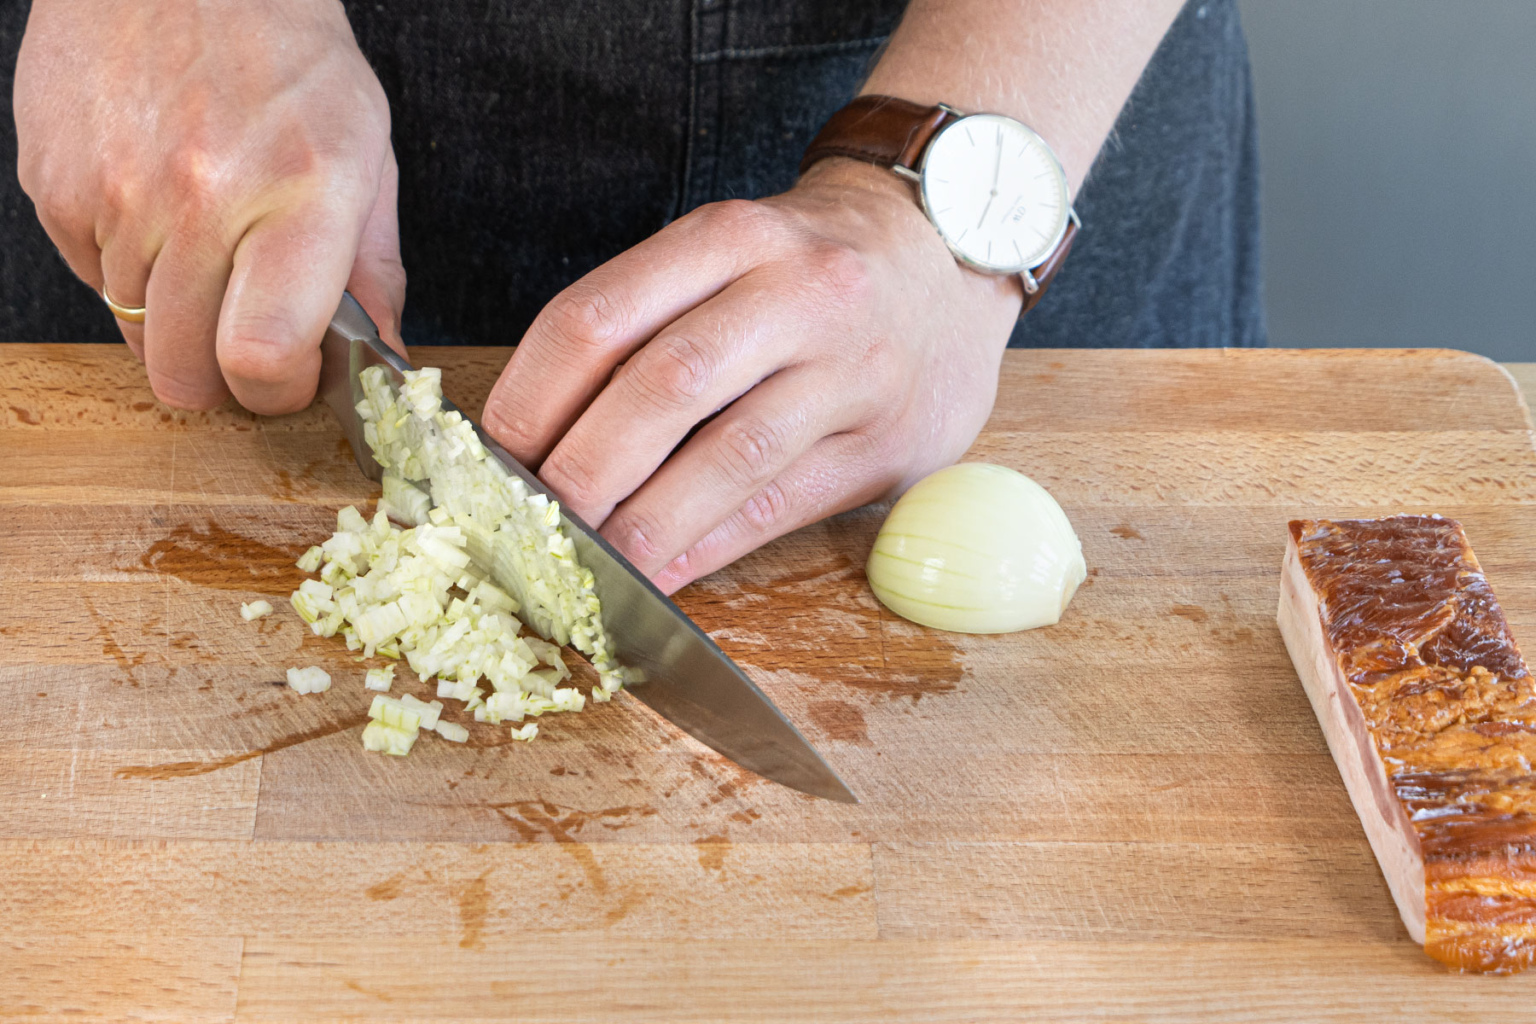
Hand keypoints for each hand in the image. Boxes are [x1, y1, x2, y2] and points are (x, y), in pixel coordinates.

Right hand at [14, 0, 403, 412]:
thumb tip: (384, 360)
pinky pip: (90, 281)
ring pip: (134, 334)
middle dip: (224, 379)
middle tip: (250, 341)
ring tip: (210, 254)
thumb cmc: (290, 60)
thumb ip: (374, 270)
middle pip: (186, 370)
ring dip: (175, 321)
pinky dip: (128, 272)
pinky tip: (161, 216)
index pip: (260, 354)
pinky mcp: (55, 185)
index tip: (292, 379)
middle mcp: (200, 199)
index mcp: (299, 195)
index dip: (277, 391)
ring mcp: (116, 193)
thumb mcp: (367, 155)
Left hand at [482, 158, 1022, 593]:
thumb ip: (649, 321)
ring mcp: (854, 368)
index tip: (491, 456)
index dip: (533, 395)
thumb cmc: (810, 268)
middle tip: (531, 524)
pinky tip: (666, 574)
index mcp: (732, 237)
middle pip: (665, 386)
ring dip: (647, 523)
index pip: (603, 316)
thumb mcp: (731, 252)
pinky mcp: (891, 440)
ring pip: (731, 454)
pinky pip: (784, 502)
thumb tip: (542, 436)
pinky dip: (713, 544)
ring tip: (590, 568)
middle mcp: (797, 292)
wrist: (950, 253)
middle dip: (583, 469)